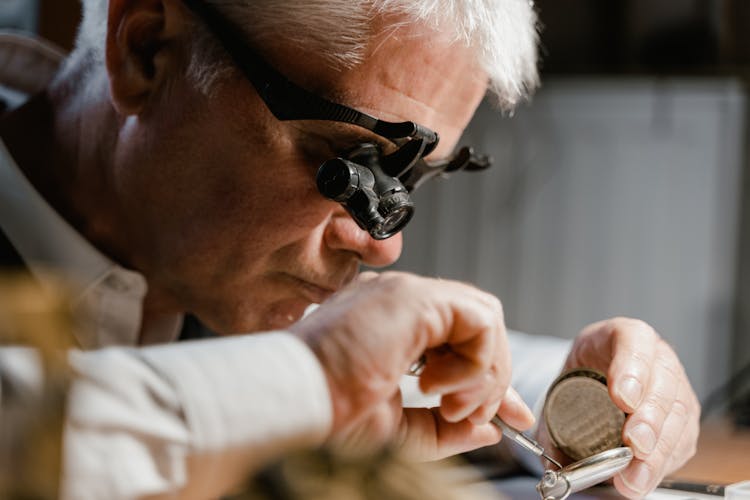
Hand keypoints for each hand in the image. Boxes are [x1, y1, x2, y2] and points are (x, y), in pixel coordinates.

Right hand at [290, 271, 534, 459]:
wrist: (297, 401)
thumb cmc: (326, 411)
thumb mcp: (396, 428)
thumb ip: (443, 427)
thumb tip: (488, 430)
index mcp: (392, 327)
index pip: (459, 339)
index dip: (488, 378)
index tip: (508, 418)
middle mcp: (400, 303)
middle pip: (477, 325)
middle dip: (493, 376)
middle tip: (476, 417)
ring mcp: (406, 294)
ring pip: (484, 318)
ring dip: (482, 373)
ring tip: (450, 406)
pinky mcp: (414, 296)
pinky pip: (478, 320)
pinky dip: (473, 362)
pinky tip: (437, 387)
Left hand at [555, 317, 700, 497]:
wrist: (596, 378)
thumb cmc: (582, 376)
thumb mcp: (563, 382)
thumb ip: (553, 416)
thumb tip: (552, 459)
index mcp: (622, 335)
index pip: (634, 340)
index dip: (632, 369)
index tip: (623, 398)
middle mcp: (656, 356)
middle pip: (663, 382)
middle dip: (649, 419)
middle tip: (634, 445)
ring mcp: (675, 385)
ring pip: (678, 413)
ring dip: (659, 449)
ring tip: (637, 473)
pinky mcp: (683, 416)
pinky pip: (683, 438)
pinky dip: (665, 461)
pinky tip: (647, 475)